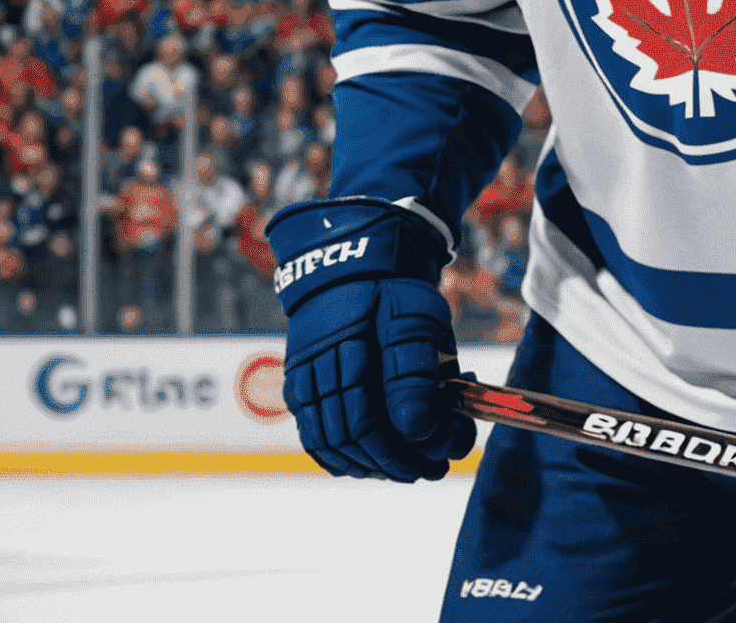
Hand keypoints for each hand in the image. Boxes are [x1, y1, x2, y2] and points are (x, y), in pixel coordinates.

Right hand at [267, 197, 476, 481]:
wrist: (353, 264)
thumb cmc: (396, 293)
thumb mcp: (419, 320)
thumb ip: (417, 372)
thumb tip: (418, 429)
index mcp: (360, 343)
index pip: (376, 418)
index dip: (406, 448)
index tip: (438, 458)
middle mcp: (325, 363)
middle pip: (355, 434)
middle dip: (393, 461)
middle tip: (427, 471)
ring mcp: (307, 374)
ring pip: (331, 440)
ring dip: (368, 464)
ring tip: (401, 470)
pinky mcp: (297, 384)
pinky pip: (312, 432)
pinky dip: (337, 456)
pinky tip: (365, 465)